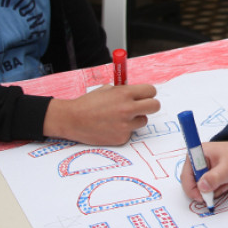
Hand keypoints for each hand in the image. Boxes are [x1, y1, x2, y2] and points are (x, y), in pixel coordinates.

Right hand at [43, 84, 159, 145]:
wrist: (72, 120)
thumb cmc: (88, 103)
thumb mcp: (107, 90)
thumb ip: (124, 91)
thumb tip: (138, 93)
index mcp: (125, 93)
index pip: (151, 91)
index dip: (148, 93)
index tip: (145, 95)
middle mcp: (128, 109)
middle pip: (155, 106)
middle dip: (150, 105)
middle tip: (143, 106)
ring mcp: (125, 125)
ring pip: (143, 121)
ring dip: (135, 119)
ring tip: (119, 118)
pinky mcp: (122, 138)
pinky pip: (130, 132)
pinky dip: (123, 130)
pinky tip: (110, 127)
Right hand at [180, 140, 227, 203]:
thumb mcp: (227, 169)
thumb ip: (214, 178)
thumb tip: (201, 187)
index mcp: (196, 154)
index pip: (186, 176)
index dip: (191, 189)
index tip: (202, 198)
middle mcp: (197, 161)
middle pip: (192, 183)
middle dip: (205, 190)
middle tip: (219, 189)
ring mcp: (203, 169)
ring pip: (200, 188)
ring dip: (213, 191)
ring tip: (225, 184)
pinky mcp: (208, 175)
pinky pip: (207, 188)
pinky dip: (216, 190)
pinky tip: (225, 184)